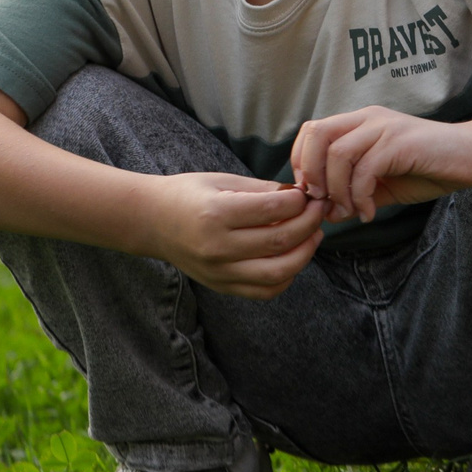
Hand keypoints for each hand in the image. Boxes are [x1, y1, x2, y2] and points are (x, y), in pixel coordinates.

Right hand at [142, 171, 327, 299]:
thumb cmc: (188, 194)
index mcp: (216, 214)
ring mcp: (219, 272)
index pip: (272, 210)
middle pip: (279, 242)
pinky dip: (287, 277)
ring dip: (305, 253)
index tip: (308, 193)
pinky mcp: (221, 286)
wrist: (152, 221)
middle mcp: (217, 247)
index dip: (299, 201)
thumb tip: (301, 195)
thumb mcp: (222, 180)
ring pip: (277, 273)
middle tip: (319, 210)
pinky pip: (264, 291)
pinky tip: (294, 257)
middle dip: (309, 224)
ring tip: (314, 235)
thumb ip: (262, 190)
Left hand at [289, 107, 471, 222]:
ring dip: (337, 191)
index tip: (313, 194)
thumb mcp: (382, 184)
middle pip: (317, 134)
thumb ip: (354, 193)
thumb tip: (326, 213)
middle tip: (322, 202)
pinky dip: (360, 198)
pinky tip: (369, 213)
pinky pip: (365, 170)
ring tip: (351, 212)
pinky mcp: (400, 142)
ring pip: (338, 154)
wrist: (471, 156)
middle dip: (311, 173)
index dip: (302, 162)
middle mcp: (368, 119)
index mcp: (360, 123)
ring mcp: (384, 128)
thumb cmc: (427, 168)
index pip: (312, 130)